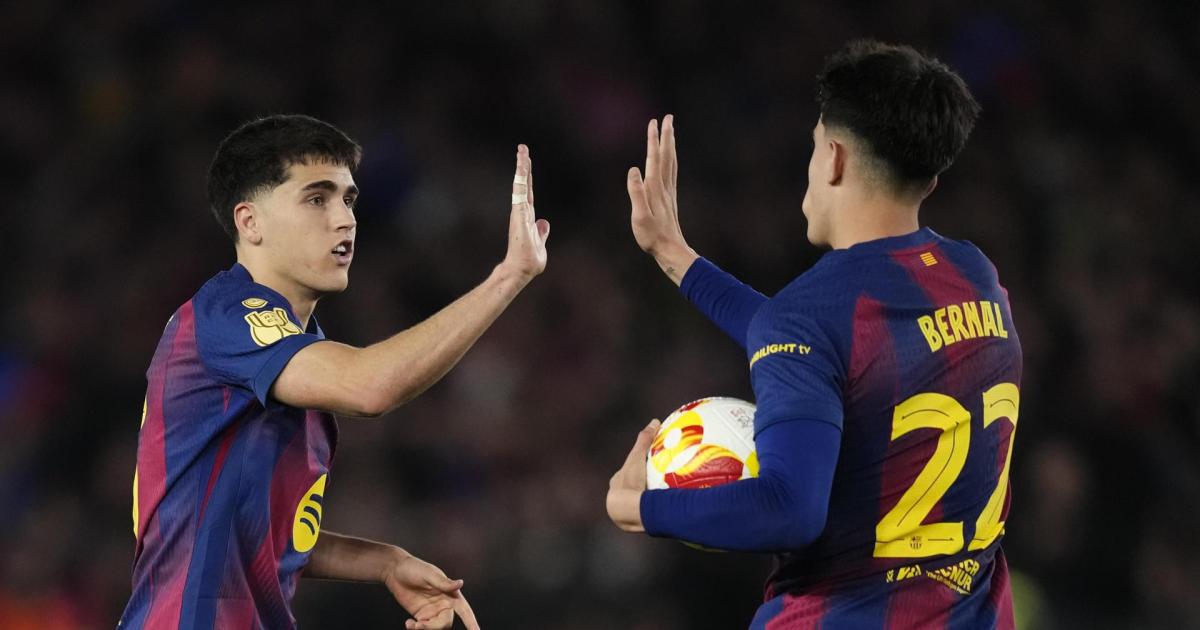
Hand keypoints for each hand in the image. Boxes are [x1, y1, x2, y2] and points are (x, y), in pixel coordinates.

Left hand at [383, 553, 479, 629]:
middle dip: (434, 627)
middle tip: (420, 625)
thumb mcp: (429, 574)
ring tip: (412, 625)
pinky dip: (415, 629)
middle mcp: (443, 604)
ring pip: (435, 628)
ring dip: (425, 629)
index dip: (471, 622)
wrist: (394, 571)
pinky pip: (422, 627)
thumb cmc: (414, 568)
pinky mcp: (420, 615)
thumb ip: (444, 583)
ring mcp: (431, 611)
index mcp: (450, 594)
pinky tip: (408, 623)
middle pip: (446, 624)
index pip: (464, 610)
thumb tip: (461, 584)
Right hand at [499, 144, 549, 283]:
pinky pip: (521, 193)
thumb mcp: (540, 243)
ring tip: (522, 151)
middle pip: (524, 183)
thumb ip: (542, 232)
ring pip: (521, 185)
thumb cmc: (529, 260)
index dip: (528, 177)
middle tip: (522, 148)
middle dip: (524, 165)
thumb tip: (544, 222)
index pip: (529, 192)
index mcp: (528, 216)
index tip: (527, 161)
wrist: (521, 270)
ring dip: (522, 167)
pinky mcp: (519, 215)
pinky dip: (521, 180)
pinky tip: (522, 167)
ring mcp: (520, 212)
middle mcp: (523, 211)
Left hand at [607, 418, 660, 531]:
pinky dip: (654, 511)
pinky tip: (666, 512)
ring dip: (648, 502)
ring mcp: (624, 512)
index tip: (648, 465)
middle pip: (632, 489)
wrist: (628, 511)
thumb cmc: (631, 481)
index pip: (627, 472)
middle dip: (643, 486)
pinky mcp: (633, 524)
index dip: (636, 467)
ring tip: (665, 499)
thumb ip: (645, 440)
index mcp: (616, 483)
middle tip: (659, 482)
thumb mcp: (638, 457)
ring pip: (638, 504)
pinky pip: (646, 514)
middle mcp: (617, 498)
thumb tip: (654, 421)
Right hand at [627, 115, 697, 284]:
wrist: (670, 249)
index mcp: (655, 188)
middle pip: (666, 155)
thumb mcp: (639, 216)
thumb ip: (636, 193)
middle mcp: (664, 186)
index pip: (654, 158)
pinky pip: (671, 172)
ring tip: (670, 132)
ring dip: (670, 145)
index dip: (654, 140)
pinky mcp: (669, 198)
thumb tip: (633, 170)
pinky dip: (671, 159)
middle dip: (667, 135)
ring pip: (671, 162)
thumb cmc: (652, 236)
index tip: (654, 122)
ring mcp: (668, 192)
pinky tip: (669, 159)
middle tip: (668, 117)